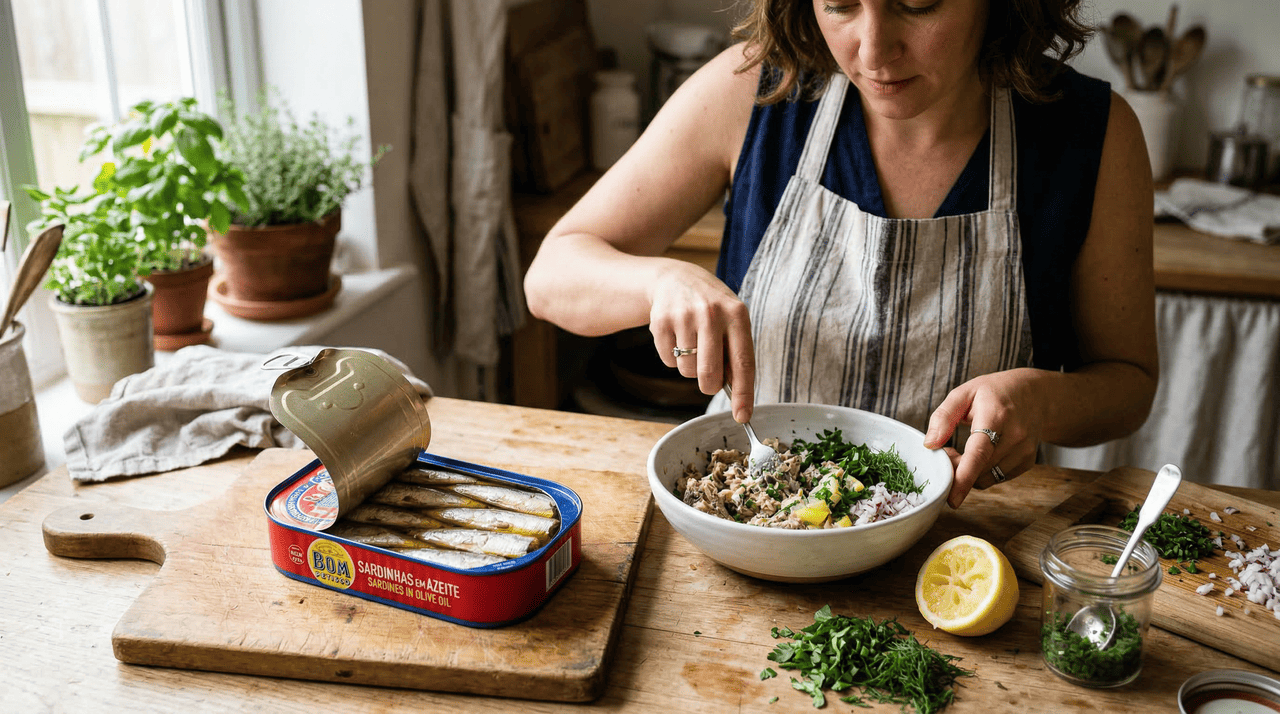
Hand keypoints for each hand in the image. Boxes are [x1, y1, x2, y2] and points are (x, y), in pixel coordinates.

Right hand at [647, 261, 755, 421]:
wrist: (675, 279)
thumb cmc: (711, 308)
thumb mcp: (732, 320)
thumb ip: (737, 353)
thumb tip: (739, 395)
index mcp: (737, 314)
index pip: (743, 363)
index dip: (743, 394)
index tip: (742, 416)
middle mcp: (711, 313)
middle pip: (710, 374)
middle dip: (709, 385)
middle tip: (709, 380)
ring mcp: (684, 316)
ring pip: (687, 371)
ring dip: (689, 368)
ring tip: (692, 344)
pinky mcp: (661, 321)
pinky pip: (668, 362)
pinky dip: (672, 358)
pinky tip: (677, 337)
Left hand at [922, 368, 1046, 508]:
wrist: (1035, 395)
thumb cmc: (994, 392)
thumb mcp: (964, 393)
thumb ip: (943, 416)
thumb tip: (929, 444)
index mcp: (996, 416)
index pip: (979, 452)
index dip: (964, 477)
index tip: (952, 499)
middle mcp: (1015, 436)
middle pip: (979, 469)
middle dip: (956, 467)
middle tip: (949, 451)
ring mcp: (1024, 452)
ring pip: (986, 478)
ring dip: (969, 472)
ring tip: (966, 449)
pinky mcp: (1027, 463)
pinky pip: (996, 478)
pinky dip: (982, 473)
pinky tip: (982, 455)